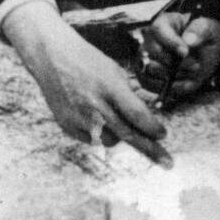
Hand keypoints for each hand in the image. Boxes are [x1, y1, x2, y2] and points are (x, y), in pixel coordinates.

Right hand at [3, 0, 171, 165]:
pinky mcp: (67, 125)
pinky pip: (91, 139)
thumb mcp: (114, 71)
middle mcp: (94, 104)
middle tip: (167, 162)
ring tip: (116, 120)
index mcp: (109, 86)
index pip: (136, 114)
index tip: (163, 134)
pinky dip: (99, 133)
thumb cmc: (88, 62)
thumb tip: (145, 121)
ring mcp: (78, 117)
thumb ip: (127, 96)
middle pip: (127, 134)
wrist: (52, 58)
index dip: (152, 127)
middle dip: (150, 149)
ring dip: (121, 136)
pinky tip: (95, 117)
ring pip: (110, 141)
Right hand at [140, 12, 219, 105]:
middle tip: (195, 65)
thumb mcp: (209, 28)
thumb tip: (188, 40)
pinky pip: (151, 86)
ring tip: (191, 72)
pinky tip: (185, 82)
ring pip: (149, 70)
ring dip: (172, 76)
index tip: (185, 52)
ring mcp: (149, 60)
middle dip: (173, 63)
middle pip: (149, 52)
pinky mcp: (151, 77)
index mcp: (165, 23)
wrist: (207, 54)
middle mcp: (152, 40)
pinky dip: (170, 87)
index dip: (170, 42)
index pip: (158, 29)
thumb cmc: (205, 37)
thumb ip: (200, 31)